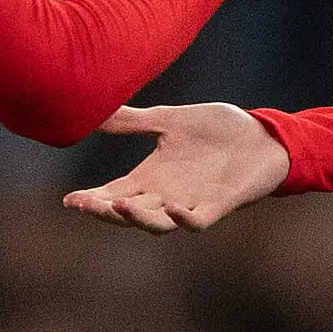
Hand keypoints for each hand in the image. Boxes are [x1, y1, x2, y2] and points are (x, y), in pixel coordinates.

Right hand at [64, 103, 291, 232]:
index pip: (114, 193)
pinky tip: (172, 208)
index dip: (92, 200)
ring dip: (136, 218)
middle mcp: (167, 195)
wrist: (263, 135)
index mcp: (153, 177)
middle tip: (82, 204)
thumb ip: (133, 120)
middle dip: (104, 211)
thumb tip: (95, 107)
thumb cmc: (219, 129)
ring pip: (157, 223)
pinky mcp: (218, 204)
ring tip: (116, 206)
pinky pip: (197, 221)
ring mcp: (192, 202)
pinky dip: (184, 218)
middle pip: (128, 212)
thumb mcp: (169, 120)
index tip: (69, 200)